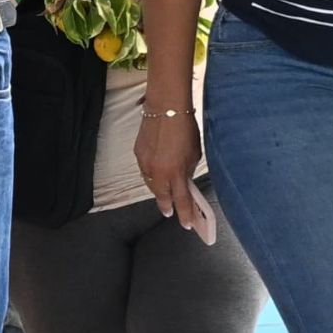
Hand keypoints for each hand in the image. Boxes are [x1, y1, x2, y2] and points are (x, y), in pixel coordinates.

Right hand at [134, 111, 202, 228]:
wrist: (166, 107)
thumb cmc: (185, 127)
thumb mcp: (194, 153)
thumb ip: (188, 171)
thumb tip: (184, 181)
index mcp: (176, 173)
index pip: (181, 201)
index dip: (185, 215)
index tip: (188, 225)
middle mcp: (158, 172)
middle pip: (162, 197)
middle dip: (167, 206)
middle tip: (171, 213)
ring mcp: (146, 163)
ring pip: (151, 185)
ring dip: (159, 190)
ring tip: (164, 194)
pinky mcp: (138, 154)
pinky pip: (145, 170)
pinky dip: (151, 175)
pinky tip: (157, 174)